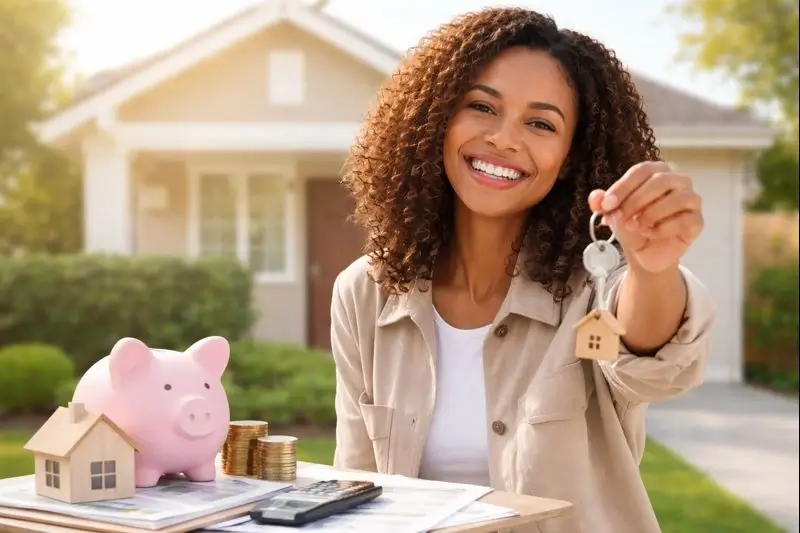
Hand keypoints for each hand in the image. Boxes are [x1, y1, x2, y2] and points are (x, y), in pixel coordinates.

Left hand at [588, 161, 702, 273]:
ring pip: (677, 198)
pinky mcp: (696, 220)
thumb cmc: (631, 225)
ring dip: (650, 214)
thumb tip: (595, 198)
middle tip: (618, 219)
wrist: (645, 252)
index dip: (623, 187)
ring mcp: (691, 199)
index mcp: (656, 172)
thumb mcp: (612, 214)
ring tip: (634, 227)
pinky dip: (663, 229)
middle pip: (660, 181)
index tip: (606, 205)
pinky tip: (650, 234)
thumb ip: (602, 204)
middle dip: (635, 201)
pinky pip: (685, 220)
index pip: (642, 170)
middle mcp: (678, 180)